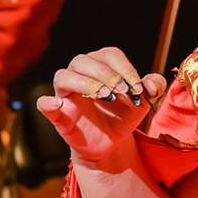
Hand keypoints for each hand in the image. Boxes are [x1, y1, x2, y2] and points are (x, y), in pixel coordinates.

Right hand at [37, 48, 165, 171]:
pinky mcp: (58, 113)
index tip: (138, 88)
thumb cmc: (123, 115)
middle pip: (85, 60)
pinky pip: (44, 104)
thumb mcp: (143, 102)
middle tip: (121, 92)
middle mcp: (80, 73)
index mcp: (101, 65)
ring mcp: (66, 93)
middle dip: (106, 74)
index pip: (109, 55)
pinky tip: (59, 104)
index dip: (125, 68)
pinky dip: (48, 102)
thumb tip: (151, 83)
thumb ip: (153, 88)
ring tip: (103, 95)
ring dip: (84, 82)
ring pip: (64, 75)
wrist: (111, 142)